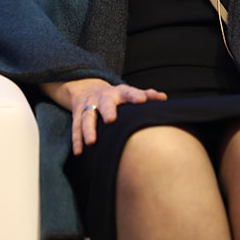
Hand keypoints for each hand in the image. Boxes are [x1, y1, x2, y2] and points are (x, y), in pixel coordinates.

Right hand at [42, 78, 166, 154]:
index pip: (129, 92)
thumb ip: (146, 95)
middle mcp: (103, 97)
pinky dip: (77, 140)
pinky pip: (76, 127)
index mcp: (119, 92)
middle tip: (111, 120)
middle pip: (105, 103)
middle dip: (107, 110)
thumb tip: (163, 97)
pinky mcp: (77, 114)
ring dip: (88, 129)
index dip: (135, 96)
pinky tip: (79, 152)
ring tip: (92, 142)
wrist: (87, 88)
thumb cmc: (116, 96)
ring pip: (87, 117)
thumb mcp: (129, 93)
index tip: (142, 100)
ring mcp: (89, 105)